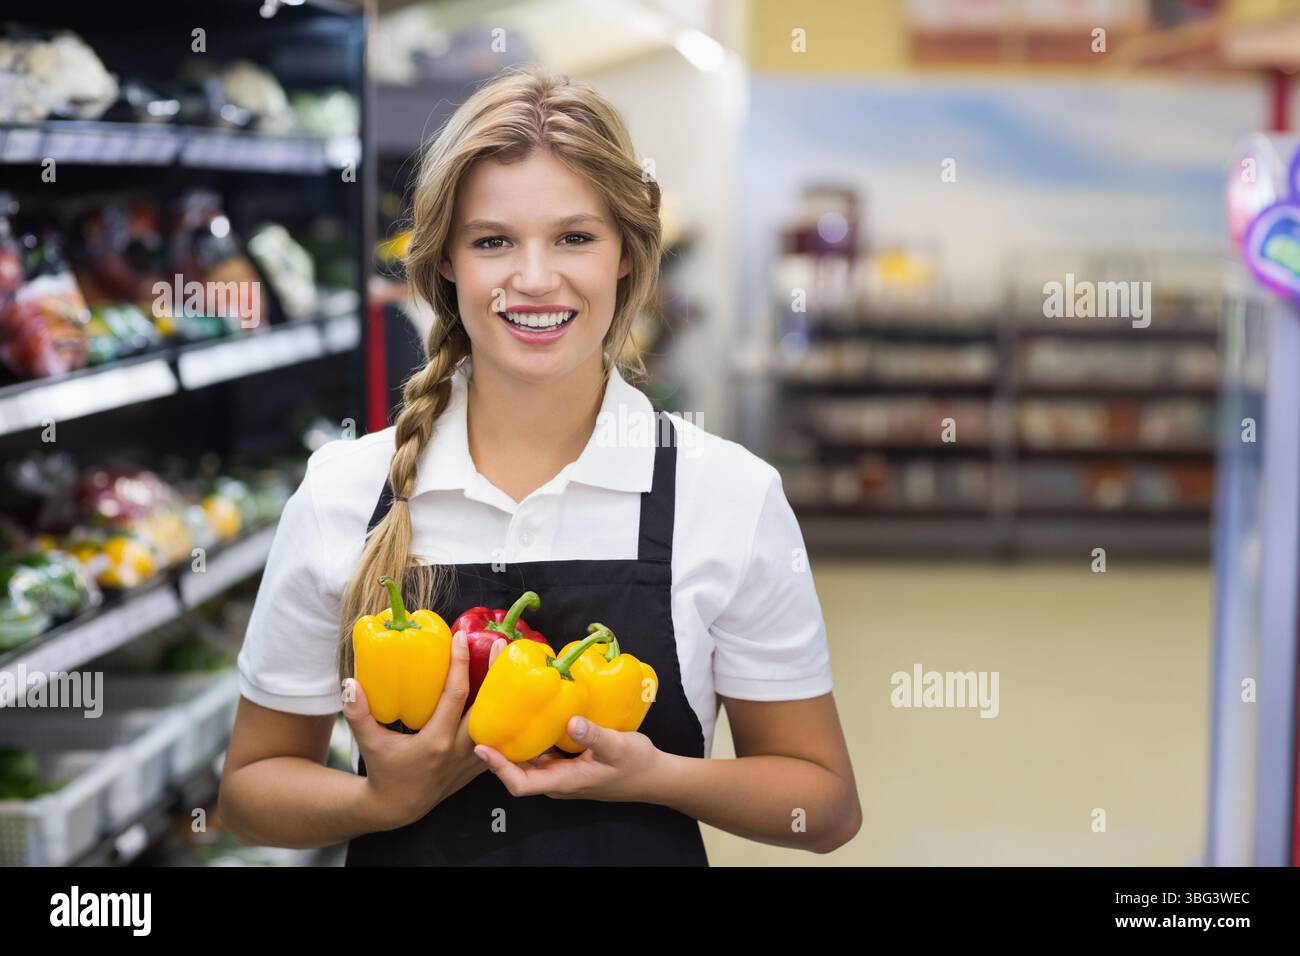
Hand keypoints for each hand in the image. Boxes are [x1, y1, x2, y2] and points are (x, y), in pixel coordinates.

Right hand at [344, 632, 507, 830]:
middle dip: (496, 672)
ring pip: (498, 721)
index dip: (460, 665)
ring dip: (505, 692)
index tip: (460, 638)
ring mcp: (472, 759)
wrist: (398, 807)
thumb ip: (358, 714)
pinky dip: (505, 715)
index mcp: (435, 742)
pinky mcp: (478, 765)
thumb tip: (350, 683)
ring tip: (510, 662)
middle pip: (487, 705)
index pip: (454, 696)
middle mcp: (459, 749)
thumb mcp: (369, 743)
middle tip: (502, 642)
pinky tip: (510, 693)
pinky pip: (499, 737)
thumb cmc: (384, 771)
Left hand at [474, 717, 663, 803]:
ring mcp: (560, 770)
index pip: (521, 784)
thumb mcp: (619, 747)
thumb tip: (571, 721)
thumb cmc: (637, 765)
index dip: (499, 768)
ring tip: (495, 710)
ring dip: (510, 739)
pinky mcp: (565, 760)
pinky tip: (525, 711)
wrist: (654, 775)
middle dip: (497, 748)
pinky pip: (540, 749)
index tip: (483, 748)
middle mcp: (556, 779)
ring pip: (526, 758)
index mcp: (564, 782)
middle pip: (516, 769)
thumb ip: (595, 736)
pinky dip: (528, 733)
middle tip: (482, 718)